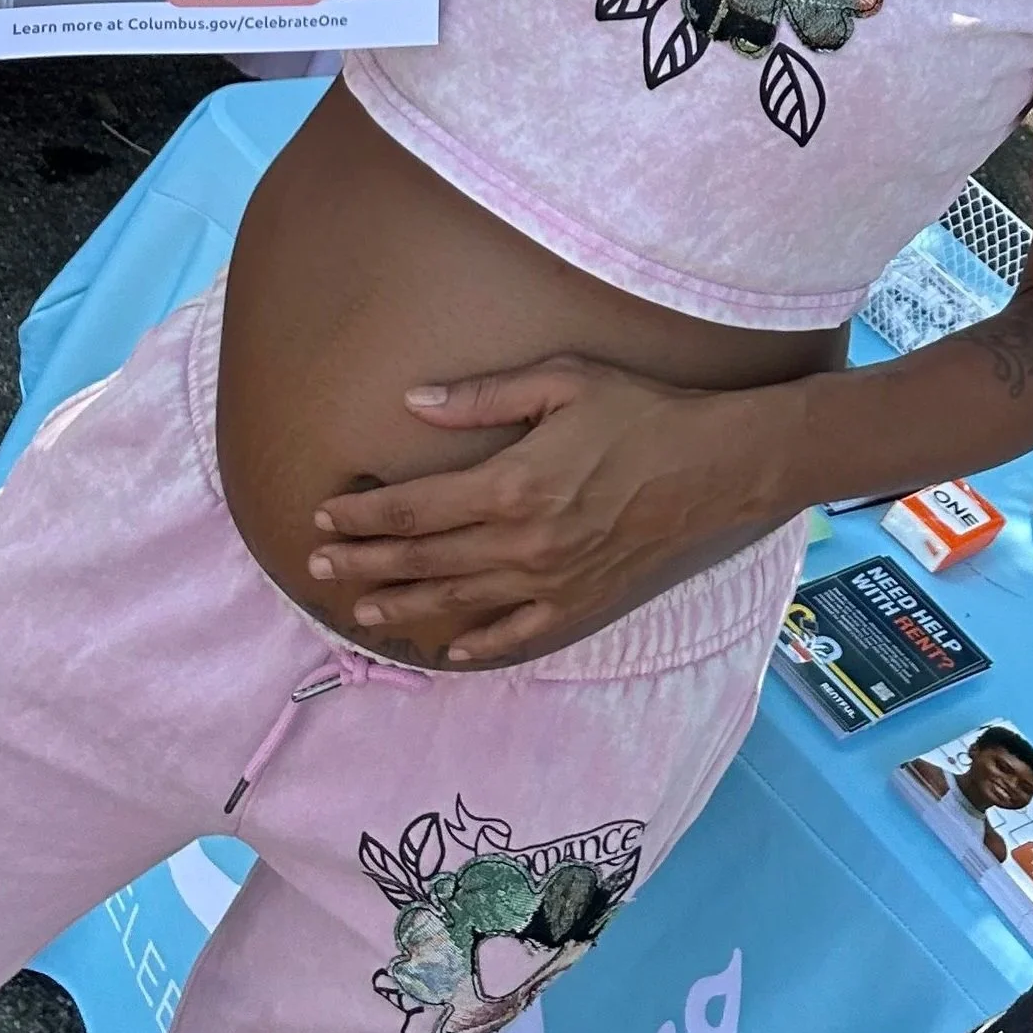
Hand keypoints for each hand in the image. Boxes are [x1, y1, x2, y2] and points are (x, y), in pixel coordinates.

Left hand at [305, 359, 773, 664]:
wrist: (715, 466)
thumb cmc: (640, 412)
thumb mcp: (562, 381)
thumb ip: (481, 398)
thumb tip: (412, 402)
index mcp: (511, 484)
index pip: (414, 506)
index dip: (361, 514)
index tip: (322, 515)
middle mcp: (522, 541)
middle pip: (423, 558)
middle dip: (363, 563)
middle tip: (317, 568)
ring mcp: (550, 579)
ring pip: (458, 599)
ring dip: (404, 605)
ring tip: (361, 611)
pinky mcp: (580, 600)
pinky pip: (518, 632)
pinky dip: (480, 643)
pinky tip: (450, 650)